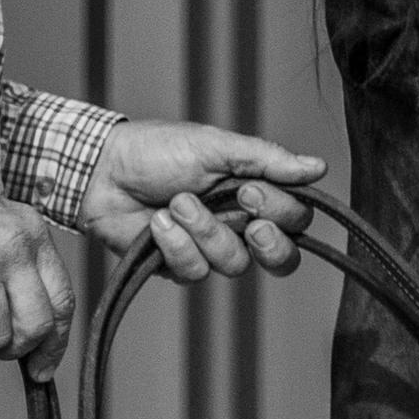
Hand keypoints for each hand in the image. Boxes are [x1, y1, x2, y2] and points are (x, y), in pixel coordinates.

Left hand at [81, 119, 323, 283]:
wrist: (100, 170)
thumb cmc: (156, 150)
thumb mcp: (216, 146)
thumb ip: (267, 159)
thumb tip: (318, 167)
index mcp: (255, 194)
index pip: (295, 220)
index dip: (281, 214)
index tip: (250, 193)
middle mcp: (240, 226)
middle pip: (281, 258)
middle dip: (268, 245)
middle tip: (247, 225)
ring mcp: (210, 248)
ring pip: (234, 264)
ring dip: (204, 233)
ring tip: (176, 205)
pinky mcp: (180, 265)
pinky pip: (194, 271)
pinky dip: (174, 244)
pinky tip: (156, 223)